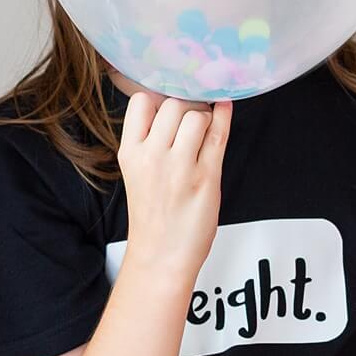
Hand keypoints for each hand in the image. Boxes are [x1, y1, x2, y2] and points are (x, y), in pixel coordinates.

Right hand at [117, 93, 231, 275]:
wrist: (161, 256)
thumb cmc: (152, 215)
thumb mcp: (137, 172)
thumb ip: (150, 140)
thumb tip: (172, 104)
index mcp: (130, 153)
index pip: (142, 102)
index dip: (158, 98)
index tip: (169, 106)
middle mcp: (152, 156)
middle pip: (173, 104)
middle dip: (186, 106)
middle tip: (192, 121)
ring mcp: (180, 166)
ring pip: (197, 115)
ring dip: (204, 117)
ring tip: (203, 132)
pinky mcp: (207, 176)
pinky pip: (218, 135)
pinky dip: (224, 117)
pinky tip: (225, 109)